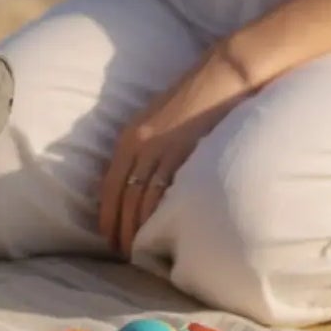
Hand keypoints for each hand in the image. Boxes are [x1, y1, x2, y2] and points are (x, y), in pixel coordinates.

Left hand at [98, 43, 257, 256]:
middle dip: (121, 229)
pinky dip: (161, 217)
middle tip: (125, 255)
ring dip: (139, 230)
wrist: (224, 75)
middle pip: (122, 198)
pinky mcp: (184, 153)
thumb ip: (147, 147)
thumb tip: (143, 179)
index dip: (107, 215)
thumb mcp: (159, 121)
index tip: (108, 238)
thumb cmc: (196, 98)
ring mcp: (161, 149)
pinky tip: (163, 234)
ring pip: (141, 200)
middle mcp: (139, 144)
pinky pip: (166, 192)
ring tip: (142, 253)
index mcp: (130, 136)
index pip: (108, 185)